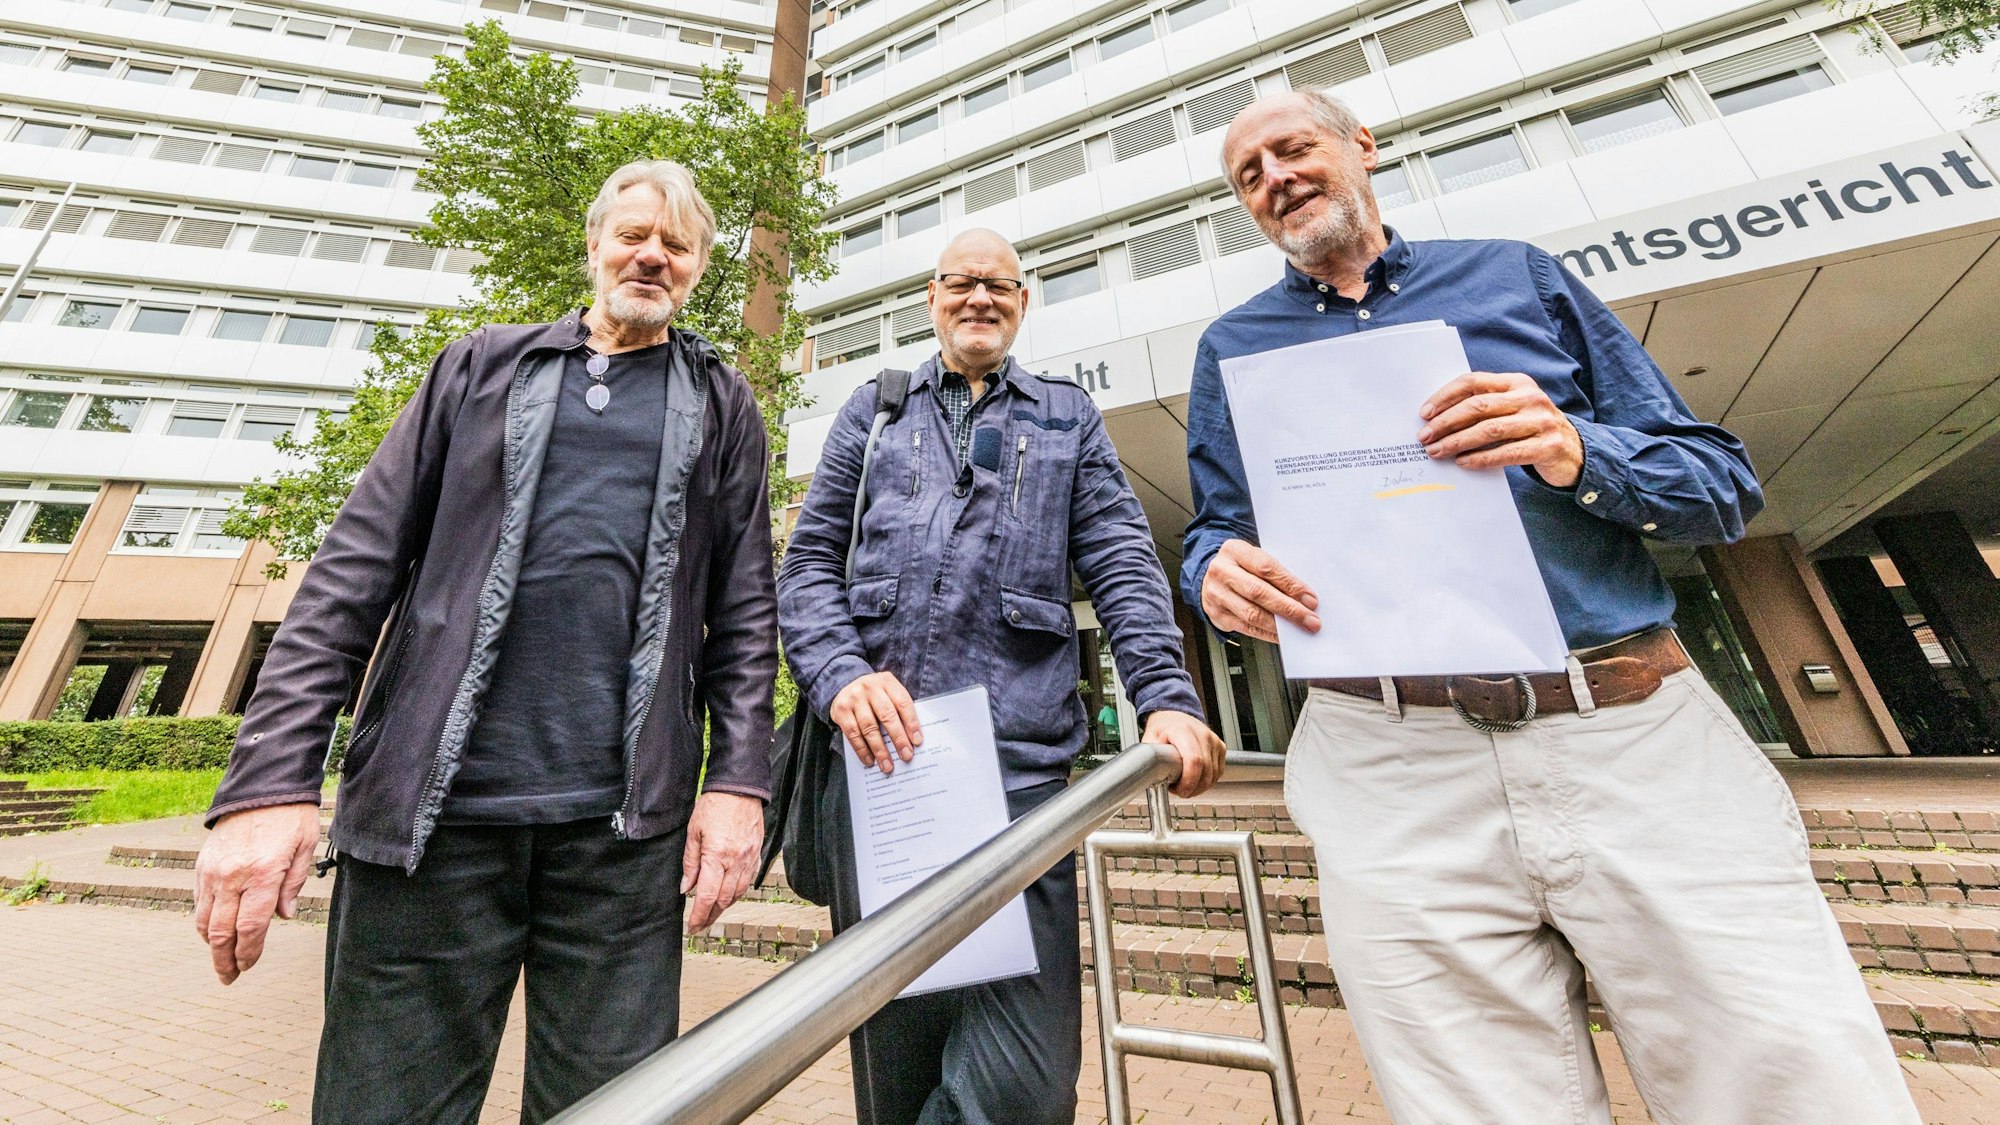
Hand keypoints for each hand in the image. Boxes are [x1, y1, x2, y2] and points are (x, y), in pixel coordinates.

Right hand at [192, 803, 321, 984]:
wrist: (261, 785)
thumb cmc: (291, 816)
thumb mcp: (306, 848)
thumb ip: (294, 886)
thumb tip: (282, 918)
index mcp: (262, 874)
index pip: (250, 927)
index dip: (249, 952)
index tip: (250, 966)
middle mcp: (233, 876)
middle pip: (221, 932)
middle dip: (225, 960)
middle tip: (229, 977)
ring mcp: (213, 871)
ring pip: (204, 920)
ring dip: (211, 946)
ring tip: (222, 961)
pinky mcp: (203, 865)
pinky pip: (198, 902)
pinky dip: (204, 922)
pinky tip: (215, 931)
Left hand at [681, 791, 763, 932]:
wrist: (740, 788)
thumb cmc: (715, 805)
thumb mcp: (693, 832)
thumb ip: (691, 862)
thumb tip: (687, 887)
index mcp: (718, 856)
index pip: (708, 896)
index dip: (699, 916)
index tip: (692, 927)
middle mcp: (736, 861)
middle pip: (724, 900)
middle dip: (711, 915)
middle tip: (700, 924)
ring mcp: (750, 858)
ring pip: (738, 893)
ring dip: (725, 906)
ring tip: (713, 912)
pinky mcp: (757, 853)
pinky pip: (748, 880)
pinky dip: (738, 891)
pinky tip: (729, 894)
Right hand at [829, 670, 922, 772]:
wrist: (844, 684)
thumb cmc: (874, 695)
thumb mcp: (887, 693)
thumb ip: (898, 710)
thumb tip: (911, 740)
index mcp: (887, 681)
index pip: (903, 703)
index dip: (911, 723)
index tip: (917, 741)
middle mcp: (870, 687)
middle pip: (887, 715)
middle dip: (898, 738)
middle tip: (906, 755)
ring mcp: (854, 699)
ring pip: (869, 727)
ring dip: (880, 749)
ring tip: (887, 765)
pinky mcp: (841, 711)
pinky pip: (852, 734)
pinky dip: (862, 749)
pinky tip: (870, 760)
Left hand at [1143, 710, 1226, 798]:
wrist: (1173, 718)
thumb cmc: (1162, 731)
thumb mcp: (1149, 742)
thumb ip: (1150, 758)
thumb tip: (1148, 776)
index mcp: (1181, 730)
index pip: (1194, 760)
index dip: (1189, 781)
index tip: (1180, 790)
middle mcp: (1201, 733)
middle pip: (1206, 770)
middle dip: (1194, 788)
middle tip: (1180, 791)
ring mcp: (1213, 740)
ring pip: (1214, 774)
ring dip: (1200, 786)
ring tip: (1185, 784)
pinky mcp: (1221, 746)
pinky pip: (1218, 772)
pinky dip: (1208, 781)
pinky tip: (1195, 779)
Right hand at [1199, 539, 1319, 644]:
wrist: (1209, 577)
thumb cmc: (1240, 567)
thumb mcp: (1254, 559)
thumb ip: (1275, 574)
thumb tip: (1303, 597)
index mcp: (1235, 551)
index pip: (1266, 568)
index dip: (1290, 585)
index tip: (1310, 599)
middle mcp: (1222, 572)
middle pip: (1259, 592)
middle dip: (1289, 608)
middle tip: (1310, 619)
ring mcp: (1216, 595)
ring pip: (1252, 613)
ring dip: (1280, 625)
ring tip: (1299, 629)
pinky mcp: (1217, 615)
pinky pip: (1246, 628)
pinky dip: (1267, 633)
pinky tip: (1282, 635)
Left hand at [1418, 372, 1583, 487]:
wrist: (1574, 451)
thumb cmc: (1531, 429)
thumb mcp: (1512, 408)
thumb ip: (1484, 407)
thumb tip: (1436, 419)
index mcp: (1517, 382)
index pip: (1474, 382)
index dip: (1445, 396)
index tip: (1424, 413)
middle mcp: (1530, 398)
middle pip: (1478, 406)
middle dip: (1446, 422)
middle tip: (1425, 437)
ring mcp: (1541, 421)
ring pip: (1490, 429)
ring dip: (1458, 441)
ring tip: (1437, 451)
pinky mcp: (1548, 446)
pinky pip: (1507, 452)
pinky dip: (1481, 458)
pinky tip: (1463, 463)